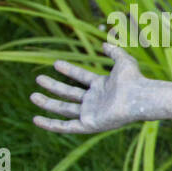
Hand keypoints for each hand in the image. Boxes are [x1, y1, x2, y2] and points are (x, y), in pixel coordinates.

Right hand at [31, 43, 148, 132]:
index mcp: (102, 87)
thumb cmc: (134, 81)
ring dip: (48, 104)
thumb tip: (104, 43)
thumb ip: (114, 52)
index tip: (56, 63)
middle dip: (54, 87)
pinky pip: (66, 127)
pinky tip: (36, 119)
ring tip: (32, 96)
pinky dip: (50, 124)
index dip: (69, 70)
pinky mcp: (89, 124)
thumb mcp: (123, 61)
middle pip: (69, 94)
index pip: (81, 77)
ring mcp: (92, 113)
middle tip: (38, 78)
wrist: (139, 98)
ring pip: (64, 110)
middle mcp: (96, 101)